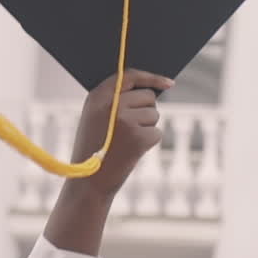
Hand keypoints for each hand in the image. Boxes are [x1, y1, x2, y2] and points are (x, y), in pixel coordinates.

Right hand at [69, 68, 172, 197]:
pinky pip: (157, 132)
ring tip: (126, 141)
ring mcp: (126, 120)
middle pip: (148, 96)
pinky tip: (132, 151)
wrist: (89, 181)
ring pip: (154, 114)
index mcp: (98, 96)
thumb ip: (116, 99)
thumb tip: (151, 90)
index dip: (151, 77)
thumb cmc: (95, 148)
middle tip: (129, 128)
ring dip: (146, 127)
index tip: (169, 82)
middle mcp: (112, 104)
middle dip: (145, 110)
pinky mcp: (139, 137)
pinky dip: (149, 142)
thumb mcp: (96, 117)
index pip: (130, 75)